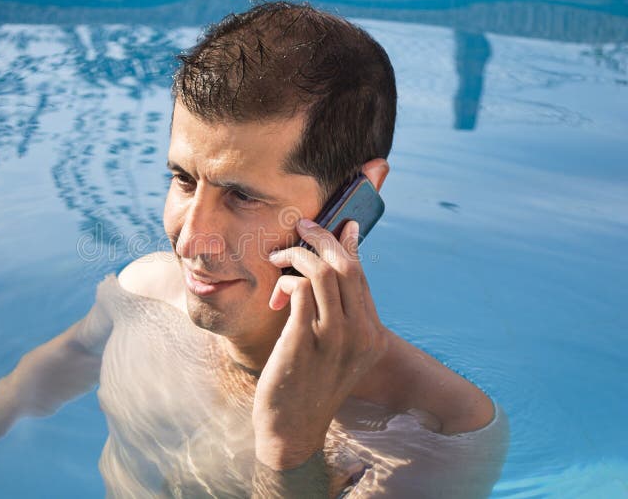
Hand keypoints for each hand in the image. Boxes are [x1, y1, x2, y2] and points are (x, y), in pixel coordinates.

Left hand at [253, 218, 388, 469]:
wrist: (292, 426)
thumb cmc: (310, 379)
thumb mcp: (336, 344)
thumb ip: (340, 306)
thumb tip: (341, 258)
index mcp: (372, 335)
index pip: (360, 274)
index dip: (344, 244)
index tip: (332, 224)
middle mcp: (360, 335)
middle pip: (345, 267)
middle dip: (321, 238)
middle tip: (300, 227)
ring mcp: (334, 339)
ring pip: (321, 273)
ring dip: (297, 256)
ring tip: (279, 259)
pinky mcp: (303, 341)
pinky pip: (299, 290)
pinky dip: (286, 281)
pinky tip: (277, 294)